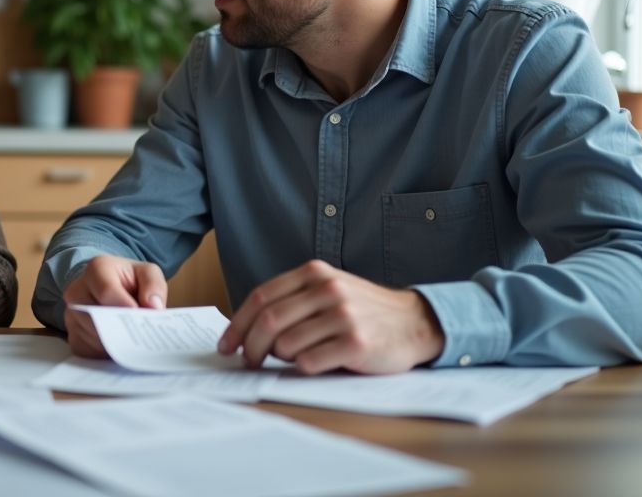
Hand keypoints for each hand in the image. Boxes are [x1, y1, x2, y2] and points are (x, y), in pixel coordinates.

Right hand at [62, 255, 167, 357]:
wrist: (112, 288)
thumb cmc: (130, 281)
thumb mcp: (148, 273)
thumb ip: (154, 285)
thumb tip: (153, 306)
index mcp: (97, 269)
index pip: (106, 291)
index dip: (123, 306)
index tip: (138, 315)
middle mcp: (77, 290)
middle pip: (96, 317)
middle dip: (120, 328)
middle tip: (140, 334)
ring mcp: (71, 315)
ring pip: (92, 337)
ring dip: (114, 343)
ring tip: (132, 340)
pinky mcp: (72, 335)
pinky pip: (87, 350)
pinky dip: (105, 353)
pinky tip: (120, 347)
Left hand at [218, 260, 442, 374]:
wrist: (415, 322)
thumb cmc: (364, 310)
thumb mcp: (329, 290)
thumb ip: (294, 300)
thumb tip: (247, 330)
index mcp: (315, 273)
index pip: (261, 297)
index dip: (237, 323)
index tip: (226, 345)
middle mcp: (328, 290)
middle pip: (269, 321)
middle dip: (250, 347)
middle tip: (248, 362)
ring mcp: (343, 315)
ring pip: (287, 344)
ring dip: (281, 359)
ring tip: (293, 359)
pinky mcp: (356, 343)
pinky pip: (311, 362)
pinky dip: (304, 368)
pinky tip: (316, 364)